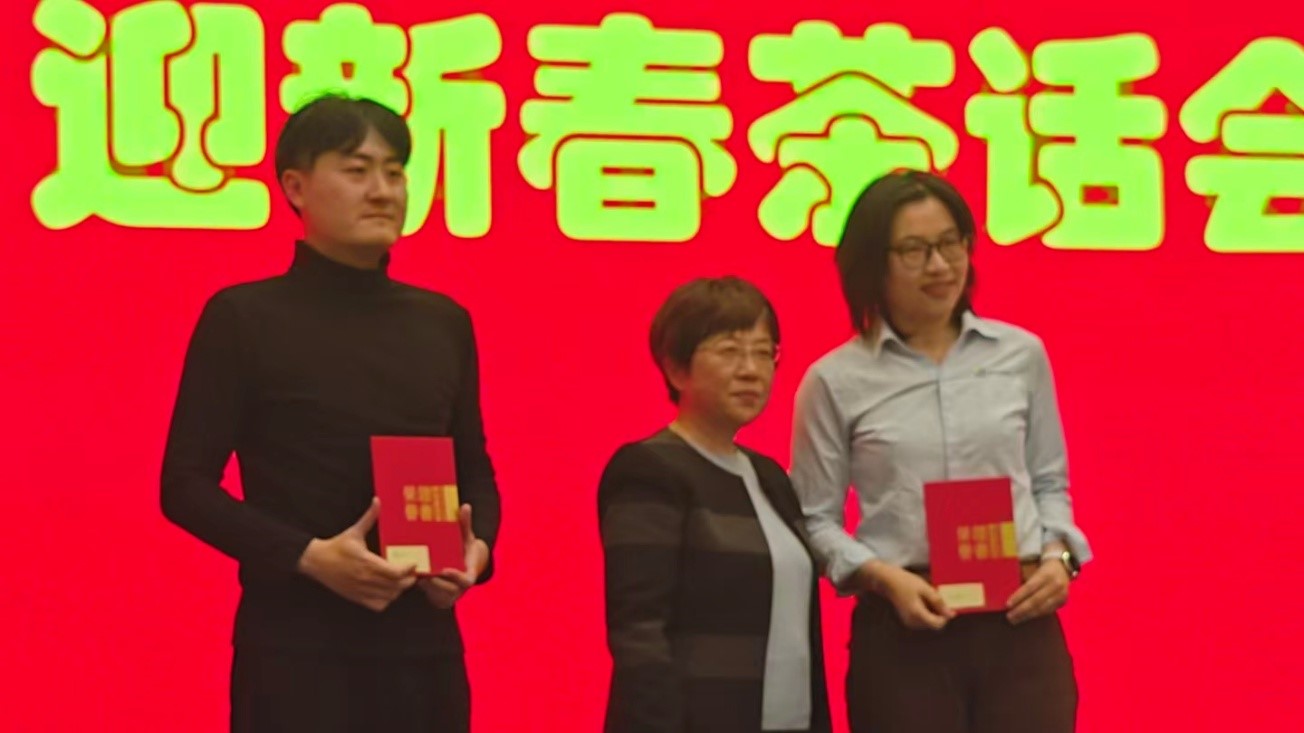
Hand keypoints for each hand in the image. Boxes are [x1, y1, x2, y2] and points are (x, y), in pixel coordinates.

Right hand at [297, 498, 417, 611]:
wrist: (316, 562)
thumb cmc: (336, 546)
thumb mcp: (354, 531)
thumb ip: (369, 517)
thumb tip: (378, 500)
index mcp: (367, 562)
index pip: (396, 572)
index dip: (408, 570)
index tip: (413, 563)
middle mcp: (366, 579)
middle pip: (396, 586)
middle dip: (408, 580)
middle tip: (411, 572)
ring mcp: (361, 590)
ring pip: (389, 597)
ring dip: (398, 590)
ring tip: (400, 580)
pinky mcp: (356, 598)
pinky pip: (378, 605)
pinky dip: (386, 600)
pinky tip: (387, 590)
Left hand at [419, 504, 488, 608]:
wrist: (464, 565)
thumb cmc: (465, 548)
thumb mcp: (466, 537)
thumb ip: (465, 524)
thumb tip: (465, 506)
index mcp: (469, 574)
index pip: (465, 580)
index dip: (456, 576)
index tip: (443, 569)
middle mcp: (460, 587)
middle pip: (448, 589)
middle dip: (434, 582)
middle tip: (421, 572)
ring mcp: (449, 594)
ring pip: (435, 593)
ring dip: (425, 585)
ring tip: (414, 574)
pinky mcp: (437, 596)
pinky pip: (429, 594)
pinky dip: (421, 586)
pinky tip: (410, 577)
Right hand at [857, 560, 955, 630]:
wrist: (888, 581)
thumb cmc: (906, 582)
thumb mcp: (925, 588)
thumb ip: (938, 602)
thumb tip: (950, 614)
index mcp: (917, 614)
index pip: (938, 624)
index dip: (945, 616)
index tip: (948, 605)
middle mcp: (913, 621)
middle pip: (934, 624)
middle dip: (939, 613)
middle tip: (938, 599)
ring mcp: (909, 621)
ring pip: (928, 622)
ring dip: (933, 613)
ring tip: (929, 598)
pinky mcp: (907, 619)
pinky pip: (922, 620)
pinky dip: (926, 612)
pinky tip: (923, 601)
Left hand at [1006, 557, 1069, 624]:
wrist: (1063, 568)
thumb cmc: (1042, 569)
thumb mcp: (1034, 570)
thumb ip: (1024, 580)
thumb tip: (1008, 594)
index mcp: (1046, 574)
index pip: (1030, 587)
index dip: (1018, 597)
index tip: (1007, 605)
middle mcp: (1055, 585)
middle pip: (1036, 600)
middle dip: (1021, 610)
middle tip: (1009, 616)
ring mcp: (1061, 595)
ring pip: (1042, 608)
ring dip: (1027, 615)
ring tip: (1015, 620)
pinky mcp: (1063, 602)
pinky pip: (1047, 611)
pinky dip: (1036, 615)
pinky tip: (1026, 617)